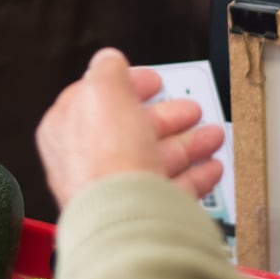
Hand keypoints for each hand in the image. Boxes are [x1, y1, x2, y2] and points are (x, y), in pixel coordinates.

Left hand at [36, 49, 226, 207]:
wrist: (125, 218)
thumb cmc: (105, 159)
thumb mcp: (104, 94)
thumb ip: (107, 71)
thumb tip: (108, 60)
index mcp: (67, 130)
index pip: (96, 100)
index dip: (127, 85)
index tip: (153, 80)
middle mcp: (88, 162)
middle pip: (131, 131)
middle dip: (166, 117)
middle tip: (190, 109)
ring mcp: (116, 189)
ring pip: (155, 160)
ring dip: (188, 144)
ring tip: (212, 135)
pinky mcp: (142, 212)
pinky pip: (171, 191)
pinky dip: (194, 177)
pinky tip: (211, 168)